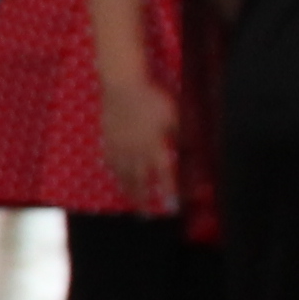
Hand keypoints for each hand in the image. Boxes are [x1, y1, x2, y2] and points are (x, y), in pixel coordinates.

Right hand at [95, 70, 175, 204]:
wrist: (123, 85)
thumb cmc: (153, 98)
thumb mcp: (176, 116)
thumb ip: (182, 135)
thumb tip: (190, 151)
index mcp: (155, 147)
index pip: (165, 175)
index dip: (169, 192)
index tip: (172, 207)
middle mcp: (136, 152)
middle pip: (140, 181)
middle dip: (144, 198)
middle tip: (145, 214)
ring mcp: (120, 147)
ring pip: (123, 174)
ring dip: (128, 189)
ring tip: (131, 200)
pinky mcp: (108, 138)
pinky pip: (110, 161)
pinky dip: (114, 172)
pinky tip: (115, 175)